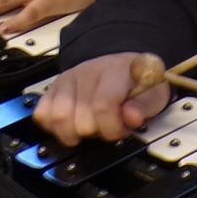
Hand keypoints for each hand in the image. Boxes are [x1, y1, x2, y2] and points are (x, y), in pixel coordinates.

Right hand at [34, 51, 169, 146]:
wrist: (120, 65)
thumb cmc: (137, 82)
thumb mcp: (154, 93)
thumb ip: (145, 106)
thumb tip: (132, 118)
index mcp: (114, 71)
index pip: (103, 106)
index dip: (112, 128)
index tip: (120, 130)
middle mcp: (86, 73)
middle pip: (80, 120)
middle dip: (96, 132)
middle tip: (107, 127)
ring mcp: (66, 80)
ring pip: (57, 118)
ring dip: (74, 133)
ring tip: (89, 129)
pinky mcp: (51, 89)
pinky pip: (42, 113)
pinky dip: (54, 127)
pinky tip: (71, 126)